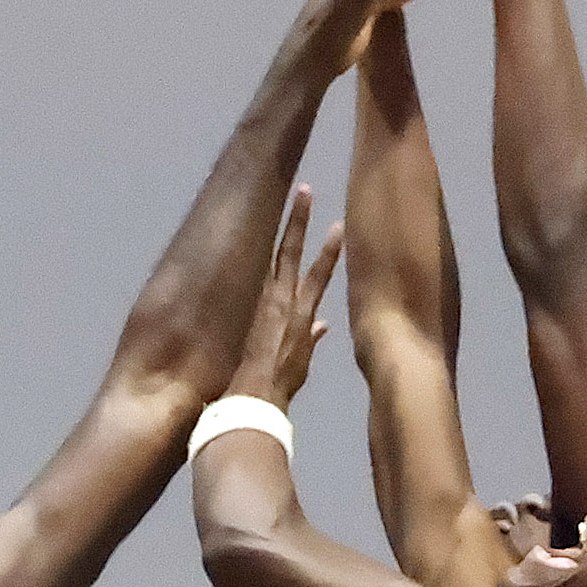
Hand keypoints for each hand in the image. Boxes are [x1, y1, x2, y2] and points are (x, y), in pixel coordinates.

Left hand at [229, 188, 341, 411]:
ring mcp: (266, 298)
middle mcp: (286, 299)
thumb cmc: (280, 384)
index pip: (319, 273)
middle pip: (294, 252)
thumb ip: (310, 339)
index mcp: (301, 313)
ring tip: (291, 197)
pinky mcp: (250, 302)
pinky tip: (255, 227)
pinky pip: (255, 270)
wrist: (256, 396)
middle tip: (305, 190)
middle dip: (300, 221)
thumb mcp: (301, 361)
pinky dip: (258, 250)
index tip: (336, 226)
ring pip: (276, 253)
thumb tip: (323, 326)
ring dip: (285, 226)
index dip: (328, 250)